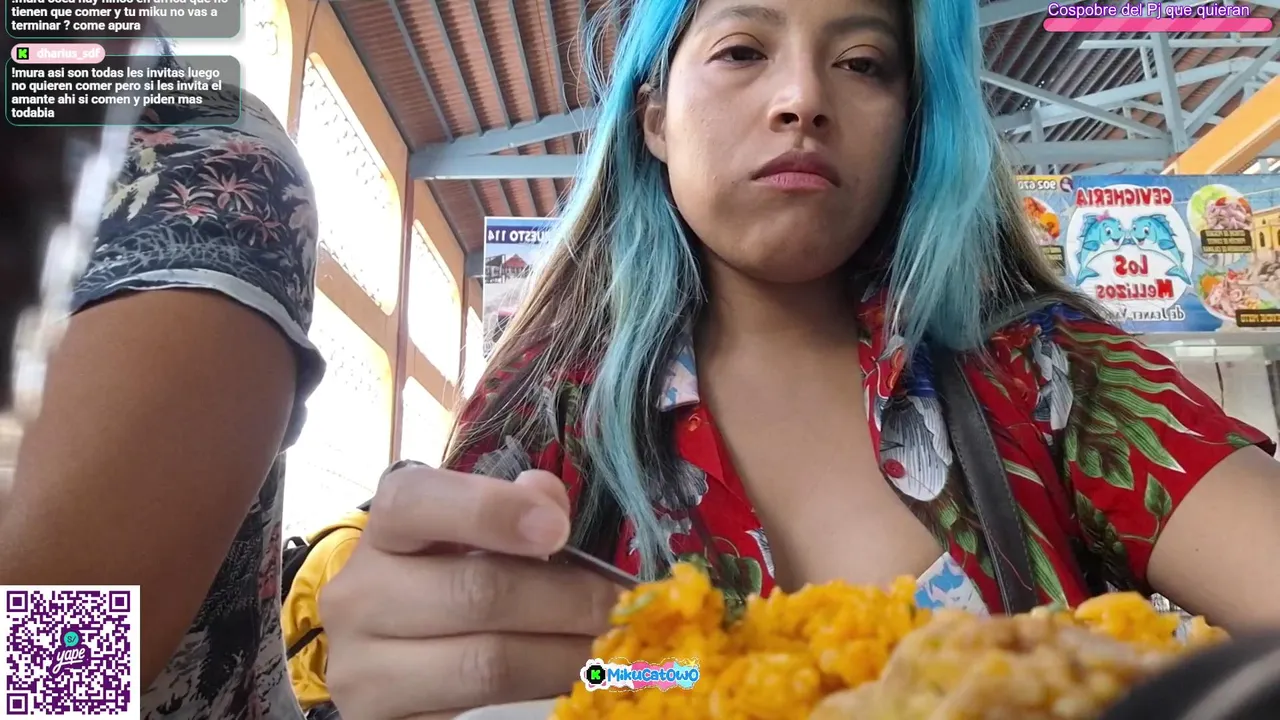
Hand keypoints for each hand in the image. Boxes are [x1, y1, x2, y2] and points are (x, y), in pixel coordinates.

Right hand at [321, 467, 621, 719]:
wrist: (392, 660)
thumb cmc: (446, 582)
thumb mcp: (470, 536)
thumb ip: (513, 507)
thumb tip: (548, 500)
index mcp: (384, 532)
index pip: (416, 503)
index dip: (490, 509)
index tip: (558, 529)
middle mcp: (359, 598)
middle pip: (476, 592)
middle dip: (567, 598)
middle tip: (622, 604)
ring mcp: (366, 671)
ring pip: (487, 664)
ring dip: (568, 654)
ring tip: (614, 646)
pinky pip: (482, 711)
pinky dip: (543, 691)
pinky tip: (575, 677)